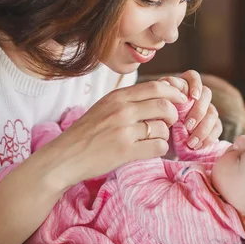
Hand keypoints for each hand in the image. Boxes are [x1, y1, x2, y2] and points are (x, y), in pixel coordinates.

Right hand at [40, 81, 187, 185]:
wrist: (64, 157)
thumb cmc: (86, 133)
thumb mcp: (104, 107)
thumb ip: (128, 101)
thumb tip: (159, 93)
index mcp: (117, 97)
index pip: (156, 87)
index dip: (174, 93)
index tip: (180, 100)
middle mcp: (121, 110)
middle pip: (164, 106)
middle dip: (174, 115)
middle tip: (170, 123)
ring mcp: (123, 130)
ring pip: (163, 128)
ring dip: (165, 135)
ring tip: (154, 139)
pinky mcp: (125, 151)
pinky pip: (158, 146)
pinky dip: (160, 149)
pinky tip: (150, 150)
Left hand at [157, 70, 221, 148]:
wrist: (158, 141)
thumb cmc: (155, 120)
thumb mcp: (154, 109)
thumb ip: (161, 96)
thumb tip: (167, 85)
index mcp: (181, 87)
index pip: (193, 77)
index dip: (195, 85)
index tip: (193, 97)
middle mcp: (196, 96)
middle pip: (206, 94)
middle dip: (198, 111)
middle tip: (187, 125)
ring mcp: (206, 109)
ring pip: (213, 112)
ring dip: (203, 128)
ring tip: (191, 142)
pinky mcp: (212, 124)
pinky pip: (217, 128)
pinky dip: (208, 138)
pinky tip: (197, 146)